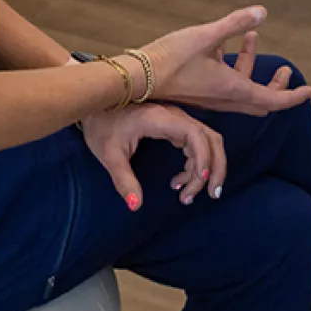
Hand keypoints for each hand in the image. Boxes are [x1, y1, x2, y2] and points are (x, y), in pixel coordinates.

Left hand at [79, 103, 225, 210]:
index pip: (196, 135)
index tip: (200, 181)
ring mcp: (175, 120)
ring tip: (190, 195)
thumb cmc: (101, 125)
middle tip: (211, 195)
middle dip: (215, 167)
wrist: (94, 104)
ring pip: (206, 142)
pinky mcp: (173, 126)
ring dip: (207, 167)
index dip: (203, 157)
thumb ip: (124, 180)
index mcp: (162, 119)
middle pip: (210, 138)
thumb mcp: (109, 154)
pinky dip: (195, 164)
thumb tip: (135, 206)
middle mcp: (174, 117)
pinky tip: (178, 182)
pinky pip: (195, 144)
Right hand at [136, 6, 310, 115]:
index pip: (272, 100)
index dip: (293, 96)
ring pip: (241, 88)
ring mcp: (210, 97)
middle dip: (275, 86)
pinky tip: (222, 42)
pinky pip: (223, 83)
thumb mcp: (206, 35)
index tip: (309, 90)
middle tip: (283, 70)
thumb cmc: (170, 59)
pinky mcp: (197, 91)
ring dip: (250, 65)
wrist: (135, 78)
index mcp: (232, 89)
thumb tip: (262, 12)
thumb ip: (235, 23)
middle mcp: (224, 98)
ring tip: (250, 36)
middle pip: (260, 99)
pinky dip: (231, 66)